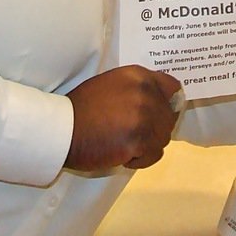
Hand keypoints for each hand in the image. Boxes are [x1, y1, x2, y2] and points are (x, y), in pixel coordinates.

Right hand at [65, 66, 181, 170]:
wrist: (62, 130)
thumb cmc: (82, 108)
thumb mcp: (112, 84)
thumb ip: (137, 89)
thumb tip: (159, 101)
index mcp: (138, 76)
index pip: (173, 88)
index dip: (167, 102)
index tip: (158, 113)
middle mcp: (145, 93)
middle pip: (169, 116)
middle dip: (156, 127)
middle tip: (135, 134)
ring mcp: (144, 118)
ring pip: (164, 137)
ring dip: (148, 144)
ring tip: (126, 144)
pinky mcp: (139, 142)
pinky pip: (155, 154)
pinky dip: (141, 159)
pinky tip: (124, 155)